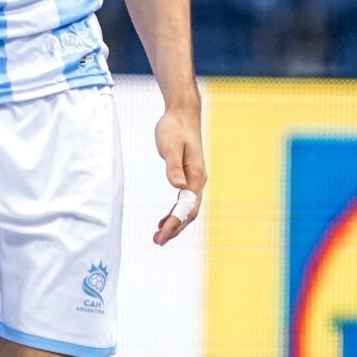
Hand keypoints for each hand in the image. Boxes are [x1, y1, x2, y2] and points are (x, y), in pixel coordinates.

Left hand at [152, 105, 205, 245]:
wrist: (182, 114)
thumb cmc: (175, 128)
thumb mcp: (171, 145)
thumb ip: (173, 166)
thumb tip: (178, 187)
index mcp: (196, 176)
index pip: (188, 206)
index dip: (176, 221)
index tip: (162, 233)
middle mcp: (198, 181)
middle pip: (190, 213)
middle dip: (175, 229)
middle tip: (157, 242)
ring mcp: (194, 180)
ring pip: (187, 210)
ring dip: (175, 224)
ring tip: (159, 237)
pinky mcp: (187, 177)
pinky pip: (183, 202)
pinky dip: (174, 214)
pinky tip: (163, 221)